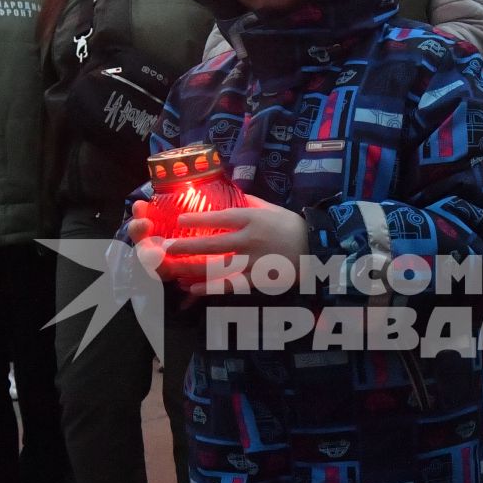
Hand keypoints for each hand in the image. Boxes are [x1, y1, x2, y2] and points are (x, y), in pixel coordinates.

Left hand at [131, 194, 307, 291]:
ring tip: (173, 267)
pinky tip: (194, 289)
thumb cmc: (292, 226)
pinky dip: (211, 288)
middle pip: (212, 244)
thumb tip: (232, 193)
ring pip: (217, 267)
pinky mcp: (258, 279)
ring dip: (193, 268)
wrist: (316, 249)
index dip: (198, 219)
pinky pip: (231, 285)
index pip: (220, 218)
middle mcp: (250, 240)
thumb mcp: (271, 208)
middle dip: (187, 246)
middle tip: (167, 247)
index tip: (180, 219)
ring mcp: (254, 262)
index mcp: (252, 219)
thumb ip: (250, 202)